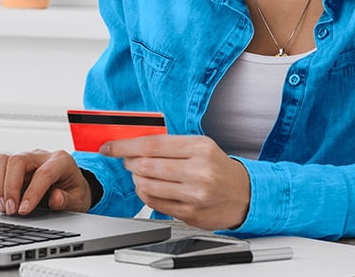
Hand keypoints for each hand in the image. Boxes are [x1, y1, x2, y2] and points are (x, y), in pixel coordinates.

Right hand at [0, 149, 92, 215]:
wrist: (70, 187)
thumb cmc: (74, 192)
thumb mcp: (79, 199)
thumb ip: (68, 200)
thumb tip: (56, 199)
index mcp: (61, 161)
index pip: (43, 173)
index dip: (32, 192)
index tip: (24, 210)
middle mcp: (40, 156)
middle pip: (18, 161)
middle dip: (10, 187)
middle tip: (11, 210)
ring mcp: (25, 160)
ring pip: (2, 161)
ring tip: (2, 208)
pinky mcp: (12, 169)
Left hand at [100, 135, 250, 230]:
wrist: (244, 195)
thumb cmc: (218, 168)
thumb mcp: (200, 146)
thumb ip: (170, 144)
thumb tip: (135, 141)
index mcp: (199, 148)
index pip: (153, 144)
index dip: (125, 145)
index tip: (110, 146)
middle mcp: (198, 171)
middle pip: (147, 166)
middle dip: (129, 162)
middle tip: (126, 159)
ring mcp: (194, 194)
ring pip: (147, 186)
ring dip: (136, 178)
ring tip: (139, 173)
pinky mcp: (190, 213)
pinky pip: (154, 203)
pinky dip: (144, 193)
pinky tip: (148, 187)